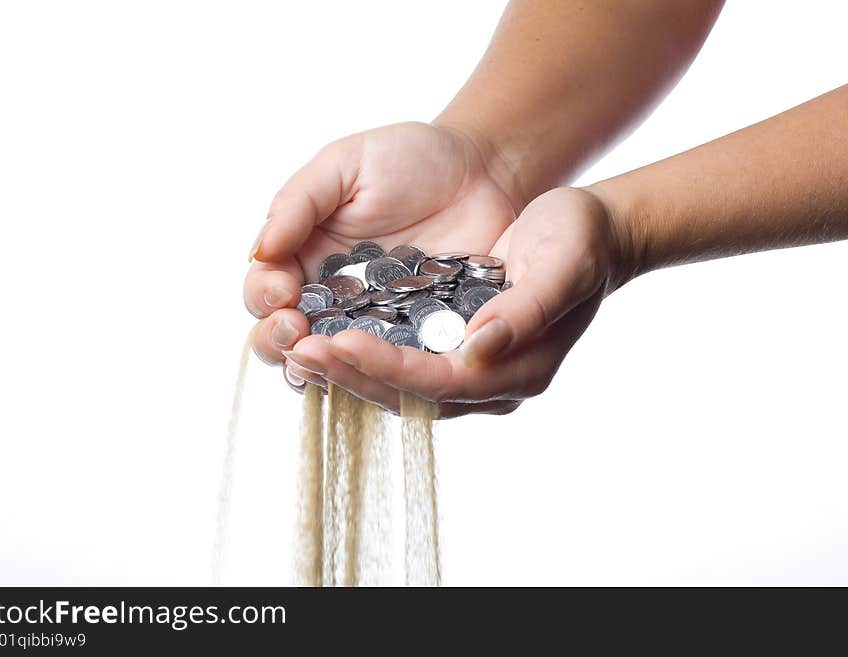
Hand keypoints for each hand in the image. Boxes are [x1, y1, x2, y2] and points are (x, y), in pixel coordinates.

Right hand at [243, 121, 517, 387]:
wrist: (482, 173)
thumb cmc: (409, 158)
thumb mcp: (345, 165)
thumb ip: (299, 202)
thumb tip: (259, 251)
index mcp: (303, 257)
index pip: (264, 291)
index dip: (263, 298)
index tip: (282, 291)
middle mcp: (329, 298)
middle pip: (284, 339)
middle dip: (278, 340)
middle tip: (296, 327)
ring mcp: (371, 324)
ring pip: (328, 364)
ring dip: (316, 367)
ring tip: (322, 354)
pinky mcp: (413, 338)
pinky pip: (386, 371)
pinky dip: (372, 377)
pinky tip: (370, 372)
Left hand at [290, 187, 629, 416]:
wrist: (582, 229)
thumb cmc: (578, 238)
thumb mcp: (565, 263)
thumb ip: (527, 308)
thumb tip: (477, 349)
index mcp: (519, 368)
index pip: (443, 384)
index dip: (390, 368)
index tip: (341, 343)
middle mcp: (487, 380)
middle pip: (409, 396)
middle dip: (352, 375)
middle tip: (299, 350)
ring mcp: (463, 367)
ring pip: (393, 386)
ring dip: (344, 369)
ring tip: (294, 346)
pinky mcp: (444, 346)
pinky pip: (393, 361)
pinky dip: (355, 352)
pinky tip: (318, 333)